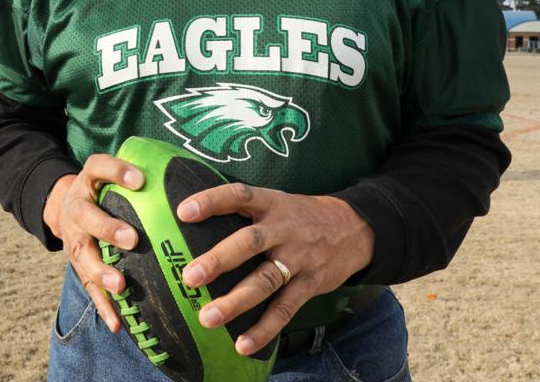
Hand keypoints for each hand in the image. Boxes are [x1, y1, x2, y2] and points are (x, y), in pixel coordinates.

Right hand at [43, 155, 143, 332]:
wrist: (61, 206)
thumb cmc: (104, 190)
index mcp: (88, 181)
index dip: (116, 172)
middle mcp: (76, 208)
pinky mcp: (76, 263)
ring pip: (83, 255)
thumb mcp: (112, 173)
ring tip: (121, 285)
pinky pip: (88, 286)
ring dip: (101, 271)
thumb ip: (140, 172)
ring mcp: (73, 237)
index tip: (140, 180)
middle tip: (132, 239)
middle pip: (87, 217)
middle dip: (108, 228)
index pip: (98, 167)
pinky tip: (117, 323)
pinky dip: (103, 305)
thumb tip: (192, 168)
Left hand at [176, 184, 374, 354]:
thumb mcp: (277, 201)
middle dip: (219, 259)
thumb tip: (191, 219)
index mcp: (271, 203)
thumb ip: (244, 210)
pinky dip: (265, 329)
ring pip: (265, 280)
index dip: (212, 201)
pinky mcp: (310, 283)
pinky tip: (243, 344)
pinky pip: (285, 308)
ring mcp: (298, 257)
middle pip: (249, 242)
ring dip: (236, 301)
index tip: (183, 212)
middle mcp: (283, 229)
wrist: (356, 227)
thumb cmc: (300, 216)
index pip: (239, 196)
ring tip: (208, 318)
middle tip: (190, 276)